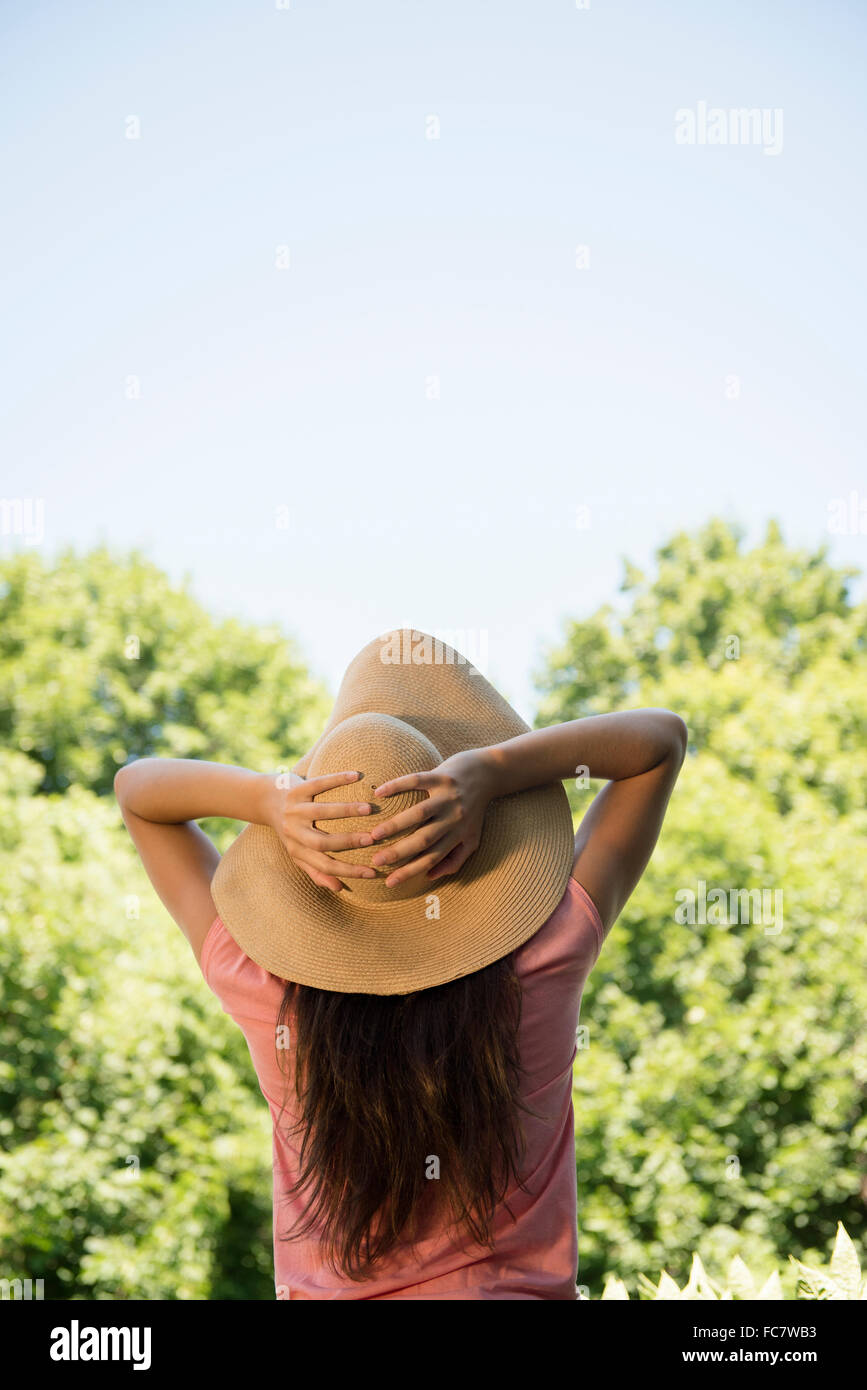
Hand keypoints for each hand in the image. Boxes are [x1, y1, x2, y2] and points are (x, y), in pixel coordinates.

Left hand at [262, 769, 377, 893]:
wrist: (264, 800)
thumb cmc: (289, 830)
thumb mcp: (297, 852)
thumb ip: (315, 870)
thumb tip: (339, 888)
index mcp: (297, 850)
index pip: (324, 865)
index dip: (348, 871)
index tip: (372, 873)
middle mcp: (293, 831)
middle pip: (321, 841)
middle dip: (348, 841)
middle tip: (372, 839)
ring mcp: (294, 809)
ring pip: (321, 811)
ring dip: (346, 810)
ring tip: (368, 809)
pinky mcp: (296, 789)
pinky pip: (318, 783)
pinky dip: (336, 779)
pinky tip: (355, 776)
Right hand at [368, 749, 495, 887]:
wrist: (488, 773)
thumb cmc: (476, 809)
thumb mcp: (472, 838)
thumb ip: (455, 859)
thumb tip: (430, 876)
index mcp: (459, 835)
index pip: (432, 858)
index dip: (410, 872)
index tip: (388, 882)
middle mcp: (454, 817)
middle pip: (424, 839)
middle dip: (399, 852)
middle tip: (375, 860)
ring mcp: (448, 796)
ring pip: (419, 813)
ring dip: (396, 824)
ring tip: (374, 834)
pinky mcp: (442, 776)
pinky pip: (416, 780)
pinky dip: (397, 785)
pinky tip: (378, 793)